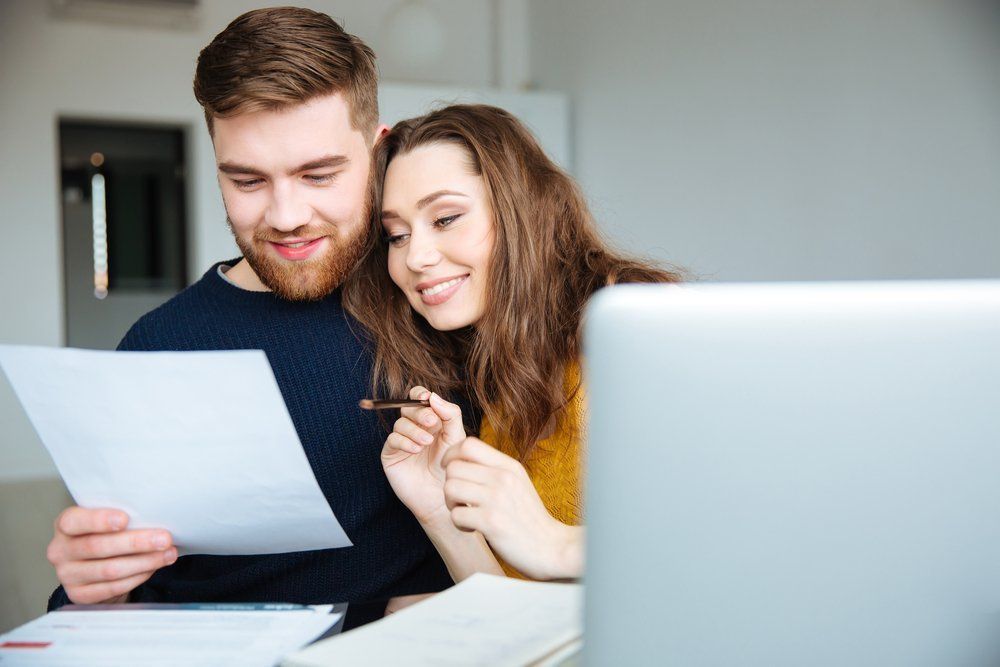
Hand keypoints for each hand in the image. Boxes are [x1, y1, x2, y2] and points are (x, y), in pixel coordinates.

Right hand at [46, 506, 176, 603]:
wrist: (95, 568)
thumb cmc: (105, 535)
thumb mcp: (106, 521)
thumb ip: (121, 517)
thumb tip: (154, 515)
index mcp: (65, 525)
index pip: (73, 521)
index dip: (98, 520)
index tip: (124, 519)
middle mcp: (60, 551)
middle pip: (98, 547)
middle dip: (136, 542)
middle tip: (164, 538)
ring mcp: (67, 575)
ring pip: (109, 570)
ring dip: (144, 562)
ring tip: (168, 554)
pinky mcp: (79, 595)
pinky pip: (112, 587)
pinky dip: (138, 577)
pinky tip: (153, 568)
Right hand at [381, 388, 465, 523]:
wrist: (442, 496)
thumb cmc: (451, 466)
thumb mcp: (457, 436)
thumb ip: (450, 414)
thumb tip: (433, 396)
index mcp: (429, 419)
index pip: (418, 397)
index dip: (420, 393)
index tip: (427, 397)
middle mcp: (413, 427)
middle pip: (407, 407)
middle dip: (419, 412)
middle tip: (432, 422)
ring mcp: (401, 440)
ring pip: (400, 423)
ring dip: (414, 430)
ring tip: (427, 442)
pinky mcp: (391, 455)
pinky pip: (392, 440)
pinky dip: (404, 441)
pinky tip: (416, 450)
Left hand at [442, 438, 582, 579]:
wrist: (551, 546)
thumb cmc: (529, 516)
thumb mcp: (518, 482)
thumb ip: (494, 468)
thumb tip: (463, 456)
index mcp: (509, 466)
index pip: (468, 444)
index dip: (451, 454)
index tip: (450, 468)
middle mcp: (503, 478)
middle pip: (453, 467)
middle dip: (449, 484)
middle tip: (460, 499)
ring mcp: (496, 499)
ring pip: (450, 488)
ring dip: (451, 503)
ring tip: (465, 512)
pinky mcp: (490, 522)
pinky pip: (456, 515)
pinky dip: (459, 523)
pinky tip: (473, 527)